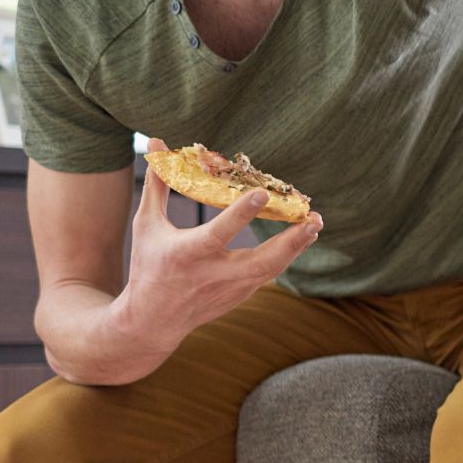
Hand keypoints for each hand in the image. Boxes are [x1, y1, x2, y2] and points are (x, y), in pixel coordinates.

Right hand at [120, 138, 321, 349]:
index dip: (241, 214)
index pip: (219, 232)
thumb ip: (159, 184)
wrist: (153, 320)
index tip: (263, 194)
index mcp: (187, 254)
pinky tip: (301, 236)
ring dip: (296, 246)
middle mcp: (213, 274)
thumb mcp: (147, 225)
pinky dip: (286, 254)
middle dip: (290, 241)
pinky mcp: (242, 295)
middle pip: (261, 261)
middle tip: (314, 218)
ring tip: (315, 223)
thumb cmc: (150, 265)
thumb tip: (157, 142)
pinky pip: (269, 273)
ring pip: (273, 269)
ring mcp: (231, 289)